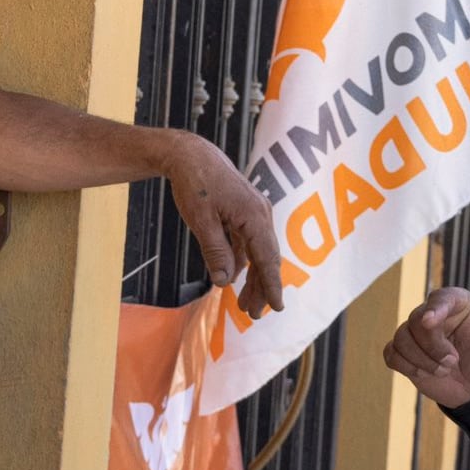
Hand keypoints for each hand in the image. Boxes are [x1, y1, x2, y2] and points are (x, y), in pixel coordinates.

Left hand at [164, 132, 283, 317]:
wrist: (191, 155)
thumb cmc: (195, 184)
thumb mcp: (201, 220)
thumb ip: (215, 251)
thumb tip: (224, 282)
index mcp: (254, 216)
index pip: (267, 258)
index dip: (272, 285)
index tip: (277, 307)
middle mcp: (261, 214)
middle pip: (266, 259)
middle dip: (262, 288)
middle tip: (253, 314)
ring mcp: (254, 213)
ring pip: (259, 253)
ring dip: (253, 278)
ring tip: (244, 304)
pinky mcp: (245, 213)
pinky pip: (249, 244)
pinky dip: (245, 262)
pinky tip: (235, 277)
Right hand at [383, 258, 469, 408]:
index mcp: (455, 301)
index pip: (438, 300)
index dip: (434, 311)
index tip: (431, 323)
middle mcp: (433, 312)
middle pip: (415, 321)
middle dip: (433, 348)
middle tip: (454, 362)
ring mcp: (417, 333)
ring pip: (401, 339)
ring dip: (422, 361)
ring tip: (445, 370)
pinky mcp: (406, 352)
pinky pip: (391, 354)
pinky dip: (406, 366)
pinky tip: (426, 372)